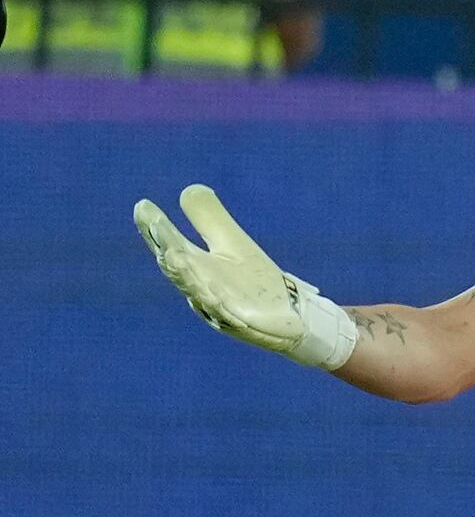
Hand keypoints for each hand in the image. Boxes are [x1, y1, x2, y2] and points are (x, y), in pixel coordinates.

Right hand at [134, 184, 355, 368]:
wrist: (288, 317)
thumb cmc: (254, 282)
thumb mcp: (231, 244)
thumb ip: (210, 220)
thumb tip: (189, 189)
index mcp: (195, 271)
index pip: (170, 247)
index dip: (156, 230)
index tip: (143, 207)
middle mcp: (202, 291)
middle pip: (180, 271)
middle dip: (168, 249)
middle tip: (157, 227)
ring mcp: (222, 312)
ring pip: (200, 294)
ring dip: (188, 276)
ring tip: (177, 255)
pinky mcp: (245, 326)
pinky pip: (231, 318)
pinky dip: (222, 308)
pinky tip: (216, 295)